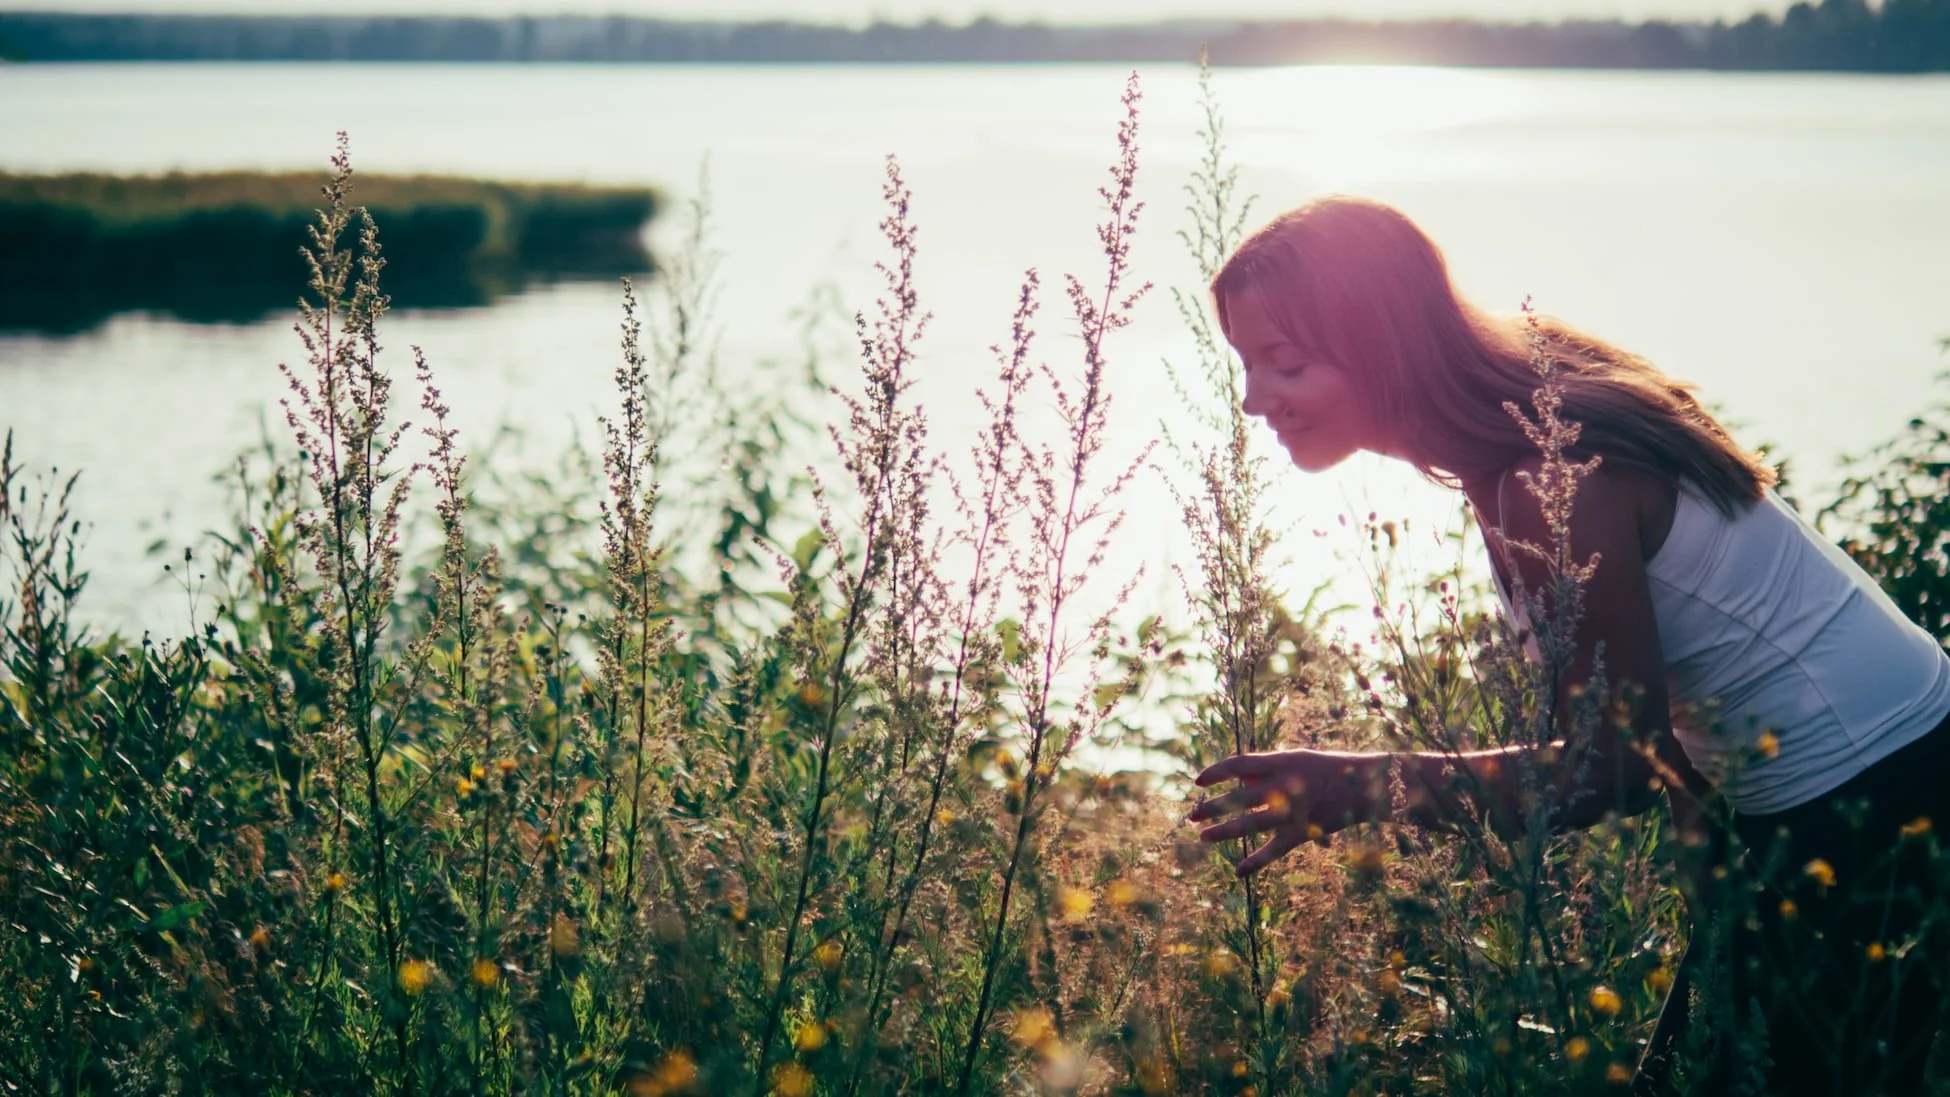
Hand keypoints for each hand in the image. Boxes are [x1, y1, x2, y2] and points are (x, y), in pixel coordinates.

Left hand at [1188, 749, 1387, 875]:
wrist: (1365, 786)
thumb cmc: (1326, 769)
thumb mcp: (1295, 759)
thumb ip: (1265, 768)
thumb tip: (1234, 777)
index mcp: (1281, 762)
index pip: (1238, 765)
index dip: (1215, 773)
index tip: (1197, 782)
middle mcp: (1284, 786)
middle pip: (1238, 798)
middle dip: (1212, 808)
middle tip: (1191, 816)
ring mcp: (1293, 811)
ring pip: (1250, 824)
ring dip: (1224, 832)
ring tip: (1203, 837)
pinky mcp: (1303, 832)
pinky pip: (1275, 850)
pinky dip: (1256, 862)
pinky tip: (1238, 870)